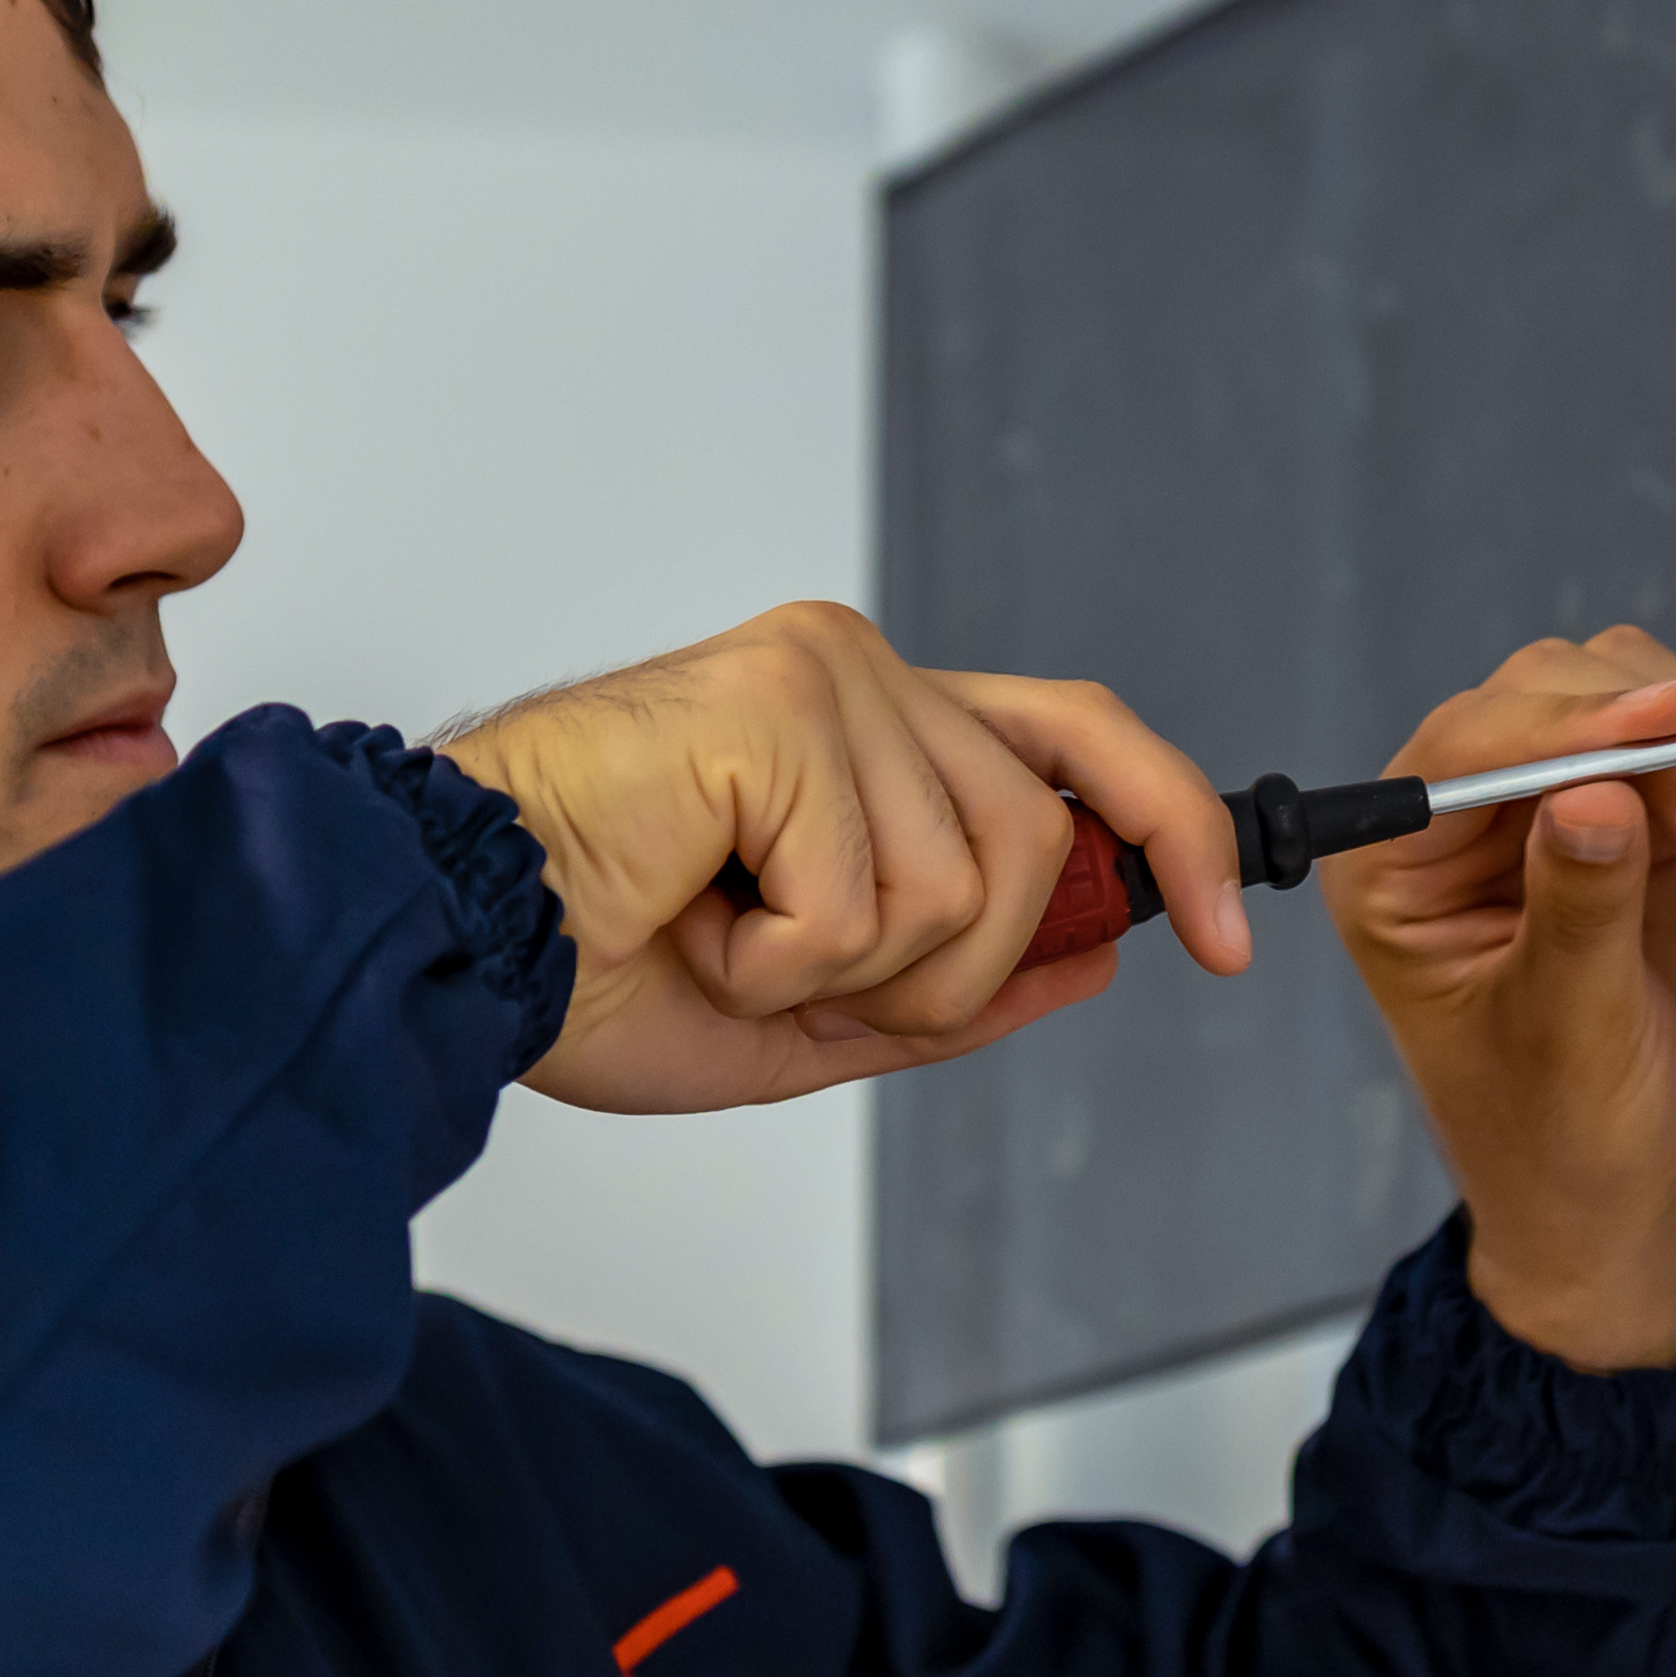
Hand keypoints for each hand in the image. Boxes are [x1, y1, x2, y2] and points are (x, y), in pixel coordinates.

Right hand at [441, 603, 1254, 1114]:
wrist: (450, 941)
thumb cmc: (591, 958)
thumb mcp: (818, 1006)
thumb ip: (961, 981)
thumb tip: (1109, 952)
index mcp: (871, 719)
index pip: (1076, 739)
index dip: (1170, 831)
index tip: (1224, 941)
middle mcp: (858, 670)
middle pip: (1038, 845)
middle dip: (951, 970)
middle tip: (800, 975)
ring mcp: (823, 673)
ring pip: (966, 886)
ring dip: (844, 969)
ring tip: (720, 934)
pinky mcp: (779, 705)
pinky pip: (866, 899)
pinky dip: (779, 957)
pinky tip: (690, 916)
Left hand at [1320, 628, 1675, 1369]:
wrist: (1638, 1214)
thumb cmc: (1563, 1152)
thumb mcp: (1568, 1035)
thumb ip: (1579, 909)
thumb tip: (1592, 794)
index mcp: (1399, 870)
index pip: (1470, 746)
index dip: (1570, 721)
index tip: (1667, 722)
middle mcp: (1470, 830)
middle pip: (1561, 694)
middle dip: (1660, 751)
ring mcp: (1563, 820)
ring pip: (1642, 702)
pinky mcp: (1648, 831)